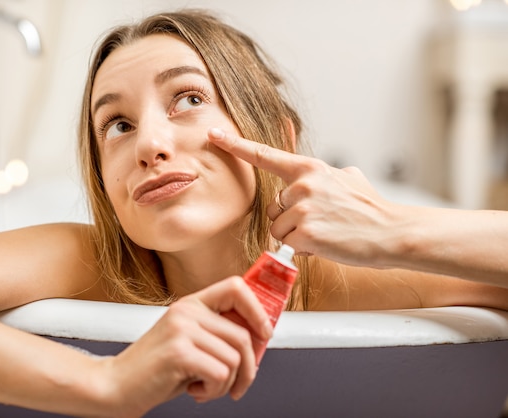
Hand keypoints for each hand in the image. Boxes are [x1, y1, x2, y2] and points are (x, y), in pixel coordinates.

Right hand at [103, 277, 271, 416]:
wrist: (116, 385)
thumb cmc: (155, 368)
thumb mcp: (188, 342)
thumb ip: (217, 335)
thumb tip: (259, 337)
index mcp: (191, 304)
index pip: (236, 287)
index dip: (258, 310)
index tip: (264, 333)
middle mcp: (187, 311)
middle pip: (243, 335)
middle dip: (248, 368)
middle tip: (237, 384)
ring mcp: (182, 330)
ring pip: (235, 358)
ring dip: (228, 384)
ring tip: (206, 387)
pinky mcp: (179, 352)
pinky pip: (221, 374)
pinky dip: (214, 392)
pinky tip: (195, 391)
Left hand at [208, 127, 403, 267]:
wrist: (393, 232)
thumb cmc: (370, 209)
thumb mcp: (349, 178)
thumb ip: (326, 175)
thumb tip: (330, 172)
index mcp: (309, 168)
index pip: (264, 155)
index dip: (235, 145)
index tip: (213, 135)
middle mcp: (302, 185)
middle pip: (273, 208)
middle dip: (290, 218)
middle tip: (321, 221)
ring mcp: (303, 208)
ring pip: (278, 228)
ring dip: (296, 235)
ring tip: (325, 232)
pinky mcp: (305, 233)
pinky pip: (288, 244)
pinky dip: (304, 248)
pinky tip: (326, 243)